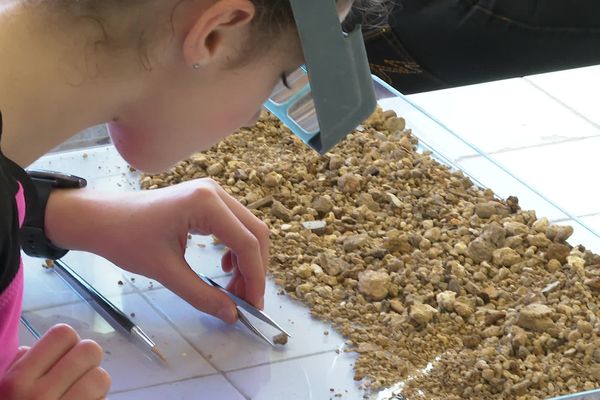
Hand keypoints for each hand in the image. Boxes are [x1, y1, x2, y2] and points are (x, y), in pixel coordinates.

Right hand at [0, 324, 110, 399]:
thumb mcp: (5, 389)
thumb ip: (20, 366)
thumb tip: (34, 348)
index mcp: (19, 379)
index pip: (63, 334)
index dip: (69, 343)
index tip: (64, 357)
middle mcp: (40, 394)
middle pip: (90, 350)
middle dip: (87, 361)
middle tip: (77, 375)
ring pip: (102, 377)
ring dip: (95, 384)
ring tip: (82, 393)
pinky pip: (104, 399)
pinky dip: (98, 399)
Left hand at [46, 178, 270, 323]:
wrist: (100, 219)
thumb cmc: (125, 239)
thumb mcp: (165, 271)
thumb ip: (202, 295)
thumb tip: (232, 315)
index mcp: (206, 203)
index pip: (247, 243)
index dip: (255, 277)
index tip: (253, 306)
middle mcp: (215, 192)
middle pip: (255, 233)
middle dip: (255, 269)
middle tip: (246, 301)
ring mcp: (212, 193)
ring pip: (247, 229)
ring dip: (247, 261)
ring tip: (234, 289)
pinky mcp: (206, 200)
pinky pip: (234, 225)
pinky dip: (236, 249)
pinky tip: (224, 267)